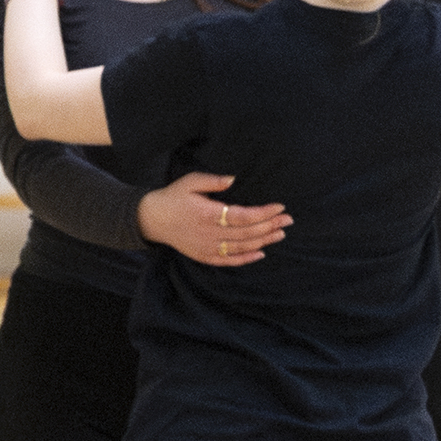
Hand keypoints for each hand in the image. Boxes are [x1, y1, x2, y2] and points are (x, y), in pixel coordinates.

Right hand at [137, 171, 287, 268]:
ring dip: (264, 241)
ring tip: (281, 233)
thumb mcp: (189, 182)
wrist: (152, 219)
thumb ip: (212, 181)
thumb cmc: (173, 197)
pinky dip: (246, 259)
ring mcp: (207, 248)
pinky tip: (261, 253)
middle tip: (288, 220)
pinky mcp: (204, 256)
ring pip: (242, 248)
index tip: (280, 207)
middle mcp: (209, 234)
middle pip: (247, 233)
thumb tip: (233, 179)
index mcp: (207, 214)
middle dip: (270, 226)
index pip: (243, 216)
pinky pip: (229, 261)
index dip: (264, 213)